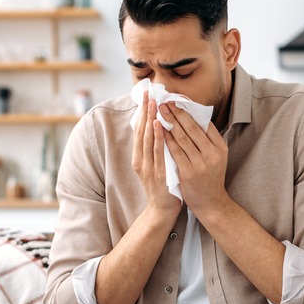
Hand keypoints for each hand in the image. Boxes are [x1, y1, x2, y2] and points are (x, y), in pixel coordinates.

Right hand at [131, 92, 180, 218]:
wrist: (162, 210)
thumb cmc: (164, 186)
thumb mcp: (156, 165)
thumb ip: (156, 149)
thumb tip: (161, 129)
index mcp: (139, 157)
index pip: (139, 130)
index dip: (142, 113)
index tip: (145, 96)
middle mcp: (140, 160)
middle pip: (141, 131)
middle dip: (145, 111)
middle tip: (148, 93)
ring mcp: (148, 166)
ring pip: (148, 138)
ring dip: (150, 119)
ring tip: (153, 102)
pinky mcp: (157, 173)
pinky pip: (158, 151)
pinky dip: (158, 136)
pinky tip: (160, 124)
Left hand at [160, 102, 229, 214]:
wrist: (211, 203)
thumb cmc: (210, 177)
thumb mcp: (216, 157)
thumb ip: (207, 140)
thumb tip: (193, 117)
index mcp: (220, 147)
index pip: (204, 124)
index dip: (190, 110)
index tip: (179, 100)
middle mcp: (212, 154)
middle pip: (192, 128)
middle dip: (177, 112)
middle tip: (166, 101)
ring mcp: (201, 163)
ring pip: (182, 137)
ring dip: (169, 122)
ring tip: (160, 110)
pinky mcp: (188, 172)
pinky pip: (175, 151)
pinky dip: (166, 138)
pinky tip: (159, 129)